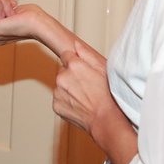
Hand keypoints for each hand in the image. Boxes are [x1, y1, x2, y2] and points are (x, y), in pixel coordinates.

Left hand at [54, 43, 136, 163]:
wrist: (104, 119)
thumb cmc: (108, 95)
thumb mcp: (103, 68)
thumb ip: (86, 53)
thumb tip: (76, 45)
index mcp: (73, 65)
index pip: (67, 56)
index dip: (76, 63)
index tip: (83, 71)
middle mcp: (62, 77)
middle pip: (63, 71)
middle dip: (72, 76)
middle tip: (87, 86)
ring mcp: (57, 92)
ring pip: (61, 86)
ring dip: (69, 89)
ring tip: (84, 96)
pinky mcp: (56, 105)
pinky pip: (59, 99)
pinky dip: (66, 101)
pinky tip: (79, 104)